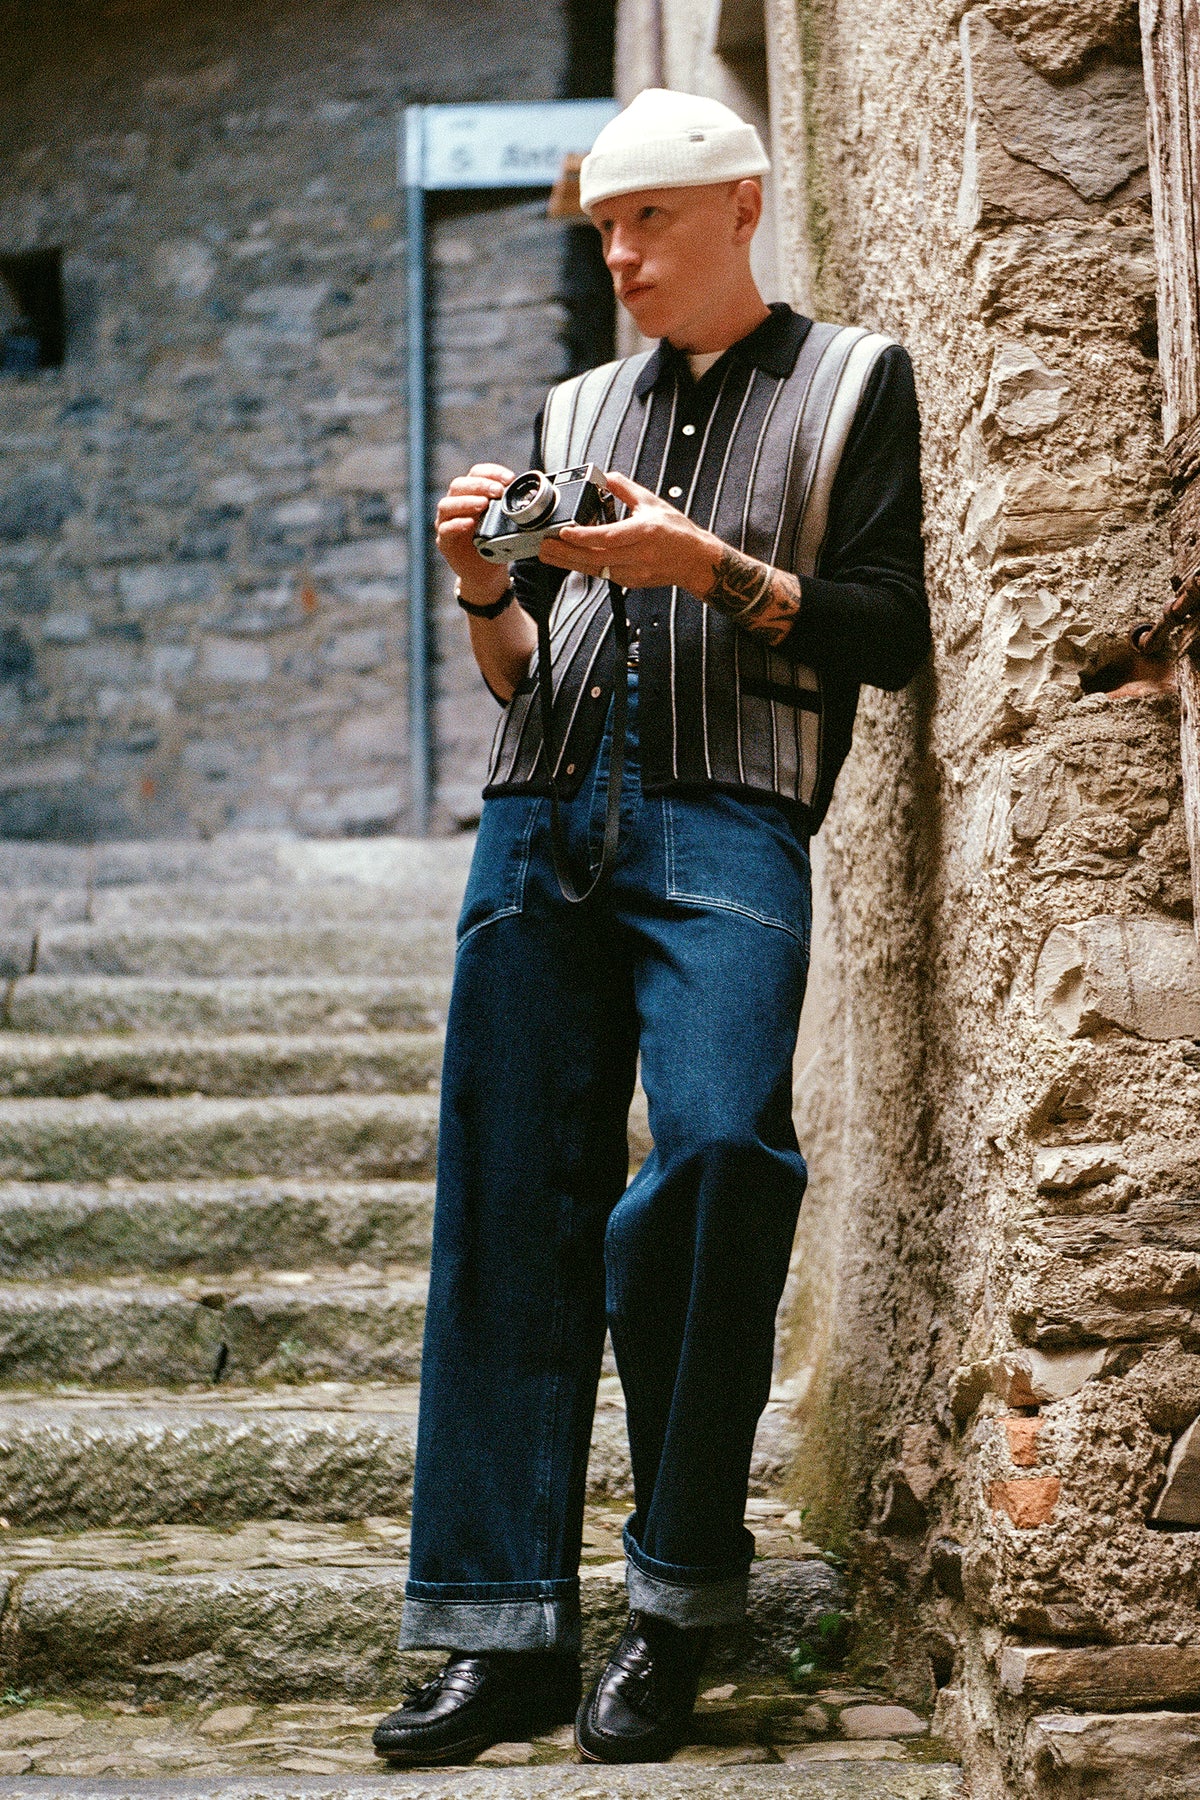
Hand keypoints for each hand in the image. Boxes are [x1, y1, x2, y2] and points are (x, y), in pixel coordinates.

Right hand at [435, 463, 515, 604]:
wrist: (487, 574)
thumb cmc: (496, 544)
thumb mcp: (507, 523)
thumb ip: (512, 507)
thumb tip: (534, 494)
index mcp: (471, 495)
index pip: (476, 474)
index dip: (492, 472)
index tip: (509, 478)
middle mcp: (456, 505)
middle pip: (459, 485)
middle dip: (480, 485)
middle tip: (497, 492)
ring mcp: (447, 522)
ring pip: (447, 505)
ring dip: (466, 502)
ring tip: (483, 504)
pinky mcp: (445, 541)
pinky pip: (445, 529)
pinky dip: (457, 524)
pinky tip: (470, 524)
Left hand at [538, 470, 718, 596]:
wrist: (695, 561)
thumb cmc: (677, 532)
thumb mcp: (653, 503)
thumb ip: (627, 490)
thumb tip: (606, 476)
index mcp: (646, 532)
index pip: (610, 536)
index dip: (585, 536)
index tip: (565, 530)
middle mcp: (639, 555)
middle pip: (596, 557)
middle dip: (567, 552)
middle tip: (544, 545)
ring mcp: (635, 572)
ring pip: (596, 569)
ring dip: (569, 562)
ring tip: (548, 553)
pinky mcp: (631, 582)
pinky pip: (603, 574)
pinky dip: (584, 566)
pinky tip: (568, 559)